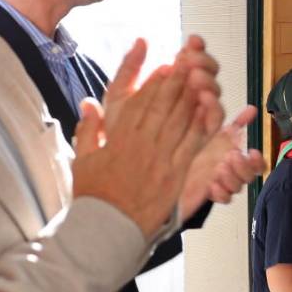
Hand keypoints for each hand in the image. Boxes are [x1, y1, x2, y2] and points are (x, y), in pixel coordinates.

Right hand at [71, 39, 205, 237]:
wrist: (109, 228)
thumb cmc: (95, 196)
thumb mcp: (83, 159)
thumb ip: (87, 129)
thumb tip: (88, 103)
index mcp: (118, 139)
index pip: (139, 103)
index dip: (154, 83)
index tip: (164, 67)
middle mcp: (140, 144)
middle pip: (162, 106)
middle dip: (176, 82)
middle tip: (188, 63)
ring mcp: (159, 158)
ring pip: (178, 121)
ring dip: (190, 97)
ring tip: (200, 79)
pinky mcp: (175, 174)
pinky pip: (191, 145)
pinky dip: (200, 126)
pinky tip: (208, 111)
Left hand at [177, 105, 265, 216]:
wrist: (174, 164)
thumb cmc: (198, 147)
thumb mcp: (214, 130)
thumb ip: (233, 121)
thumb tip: (252, 109)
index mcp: (237, 156)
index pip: (257, 164)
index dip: (258, 160)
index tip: (252, 152)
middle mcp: (232, 171)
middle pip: (250, 176)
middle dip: (243, 167)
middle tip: (231, 156)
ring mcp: (224, 184)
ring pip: (238, 188)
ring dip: (232, 179)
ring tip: (220, 168)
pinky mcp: (213, 194)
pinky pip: (224, 199)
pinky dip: (220, 193)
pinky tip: (212, 185)